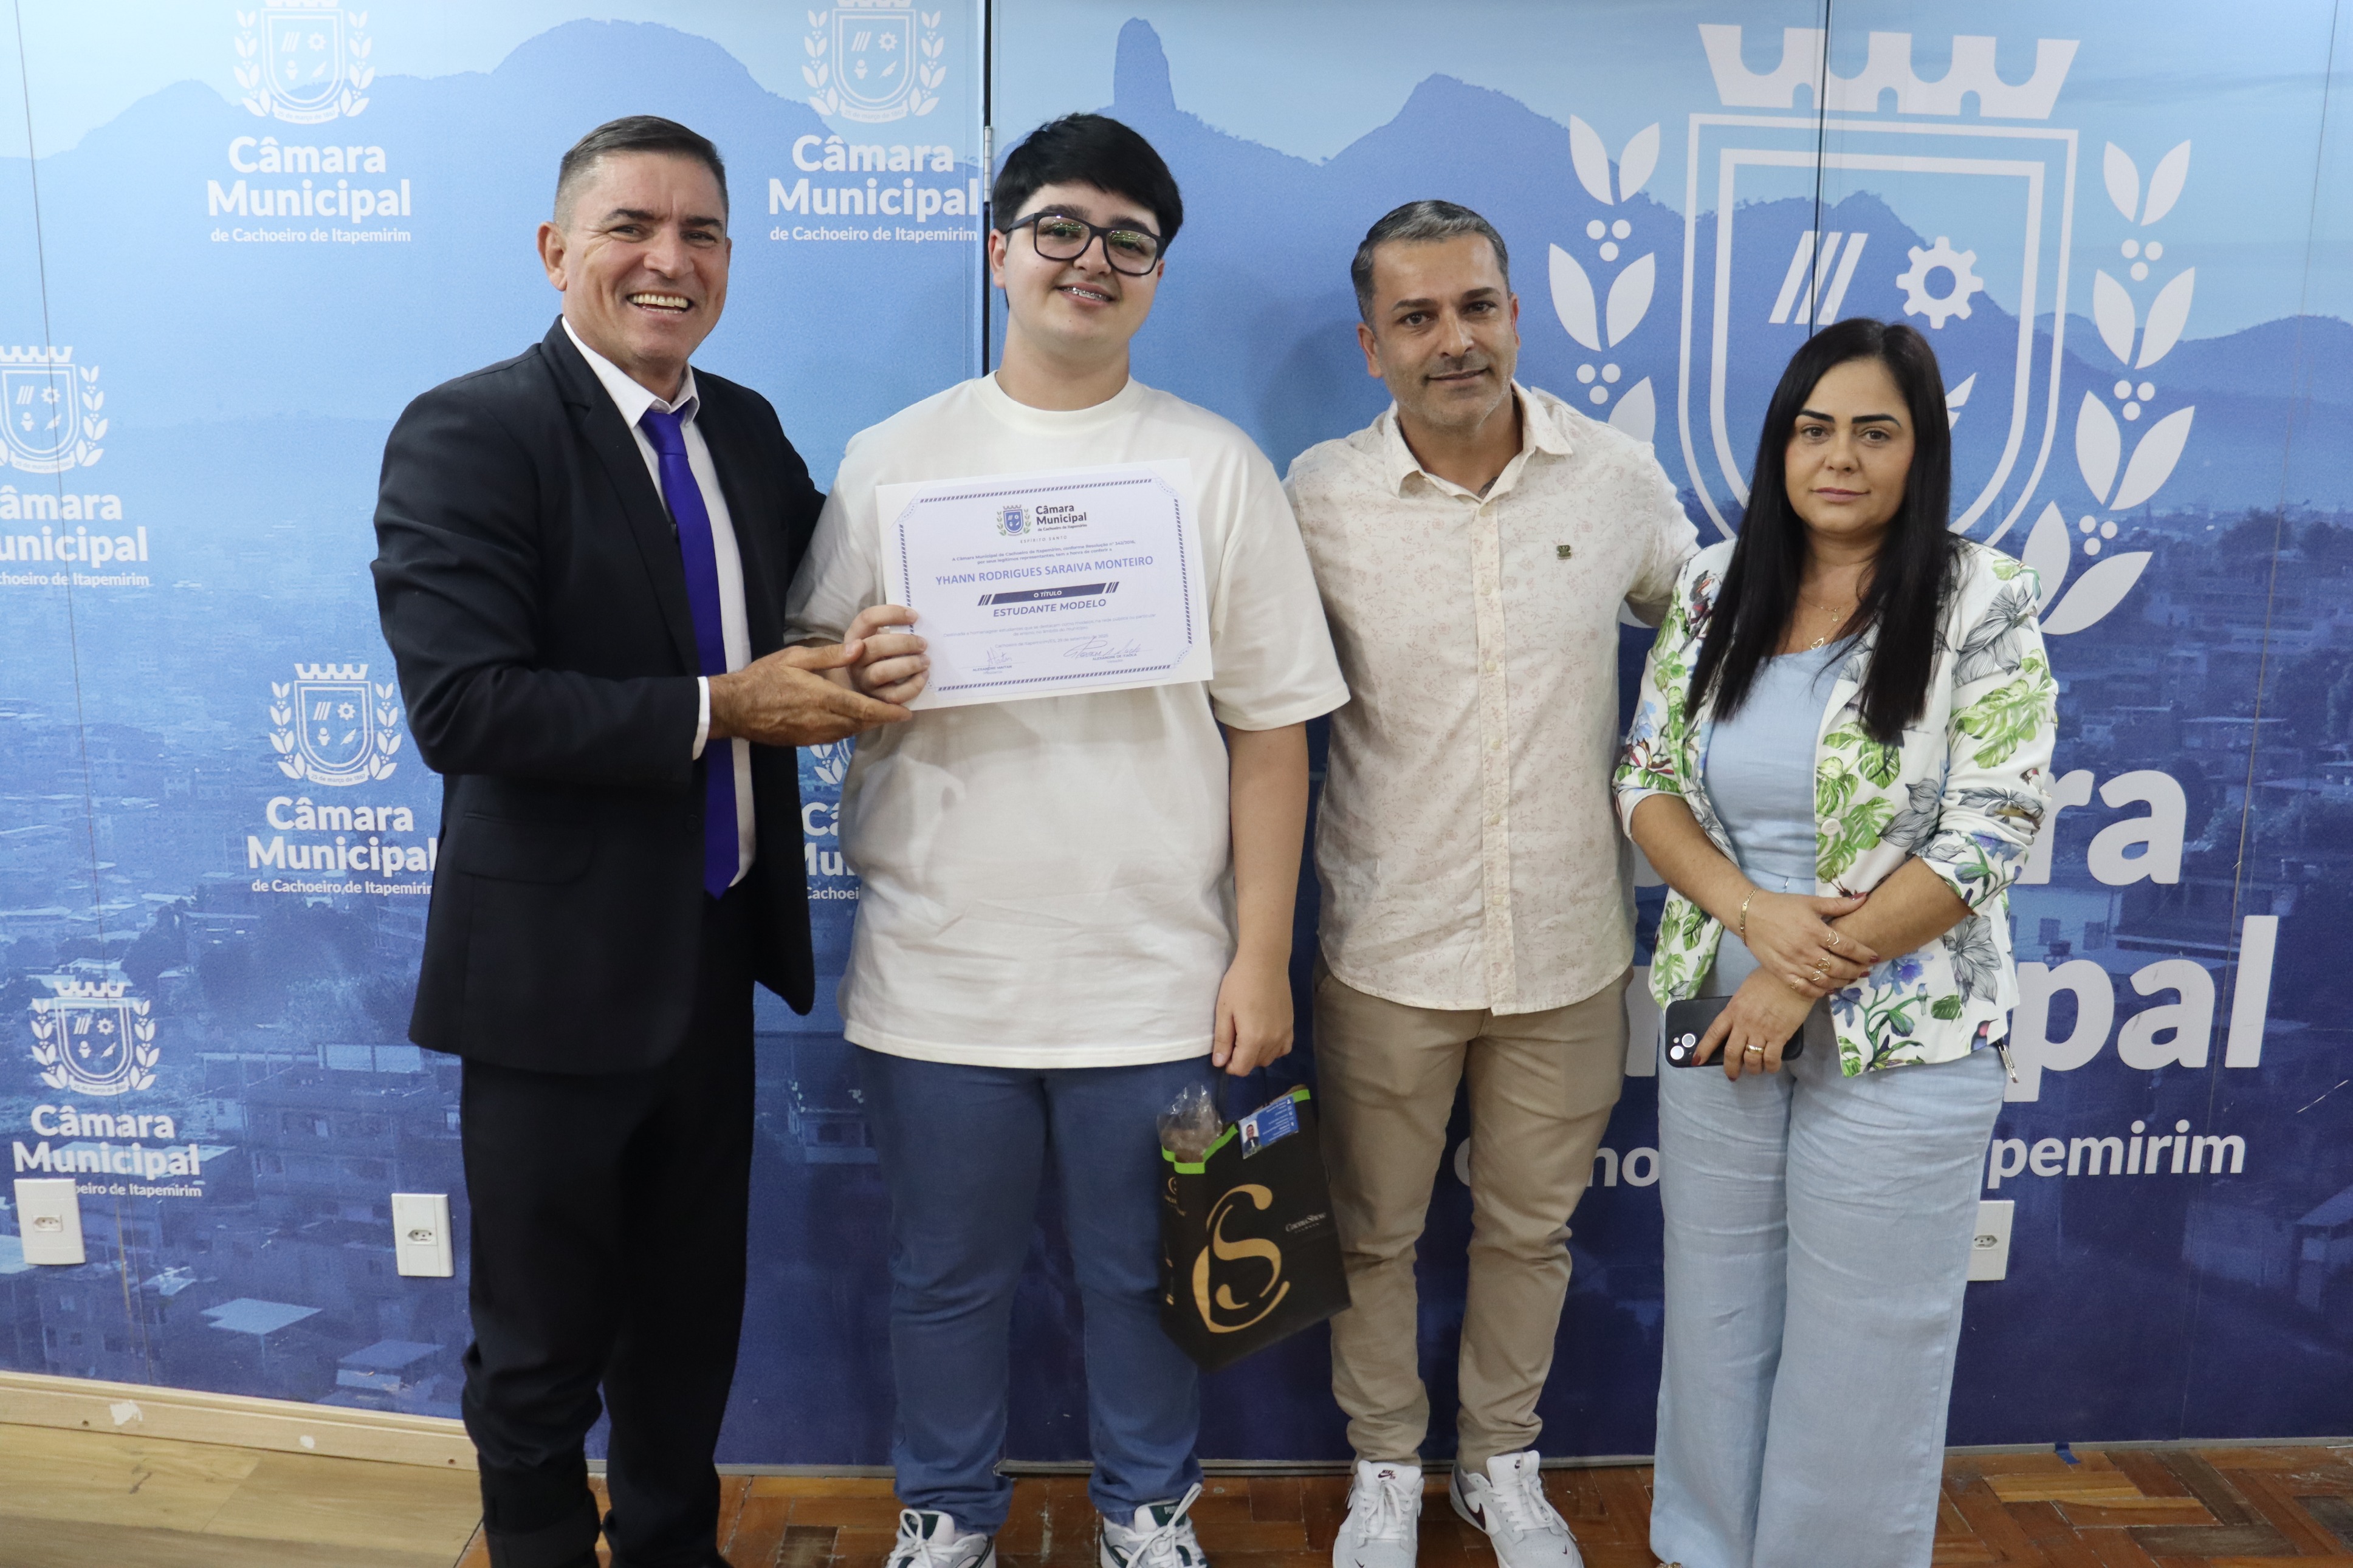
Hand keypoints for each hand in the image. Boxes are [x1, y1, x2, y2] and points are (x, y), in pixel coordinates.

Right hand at [708, 643, 909, 745]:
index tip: (906, 713)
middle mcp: (823, 721)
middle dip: (882, 718)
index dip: (888, 713)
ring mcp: (814, 734)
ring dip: (866, 724)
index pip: (865, 709)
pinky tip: (851, 720)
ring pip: (850, 732)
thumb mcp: (795, 657)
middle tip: (898, 712)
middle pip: (862, 723)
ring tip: (880, 715)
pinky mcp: (805, 741)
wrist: (735, 708)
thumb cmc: (763, 678)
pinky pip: (835, 737)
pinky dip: (849, 729)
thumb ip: (829, 656)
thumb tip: (860, 648)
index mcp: (823, 698)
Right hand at [843, 603, 928, 705]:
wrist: (864, 687)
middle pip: (875, 646)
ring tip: (926, 660)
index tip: (914, 616)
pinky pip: (894, 695)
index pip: (867, 619)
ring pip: (882, 672)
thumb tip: (921, 623)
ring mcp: (863, 681)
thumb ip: (892, 629)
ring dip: (908, 664)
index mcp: (855, 637)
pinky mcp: (876, 700)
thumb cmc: (880, 656)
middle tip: (923, 643)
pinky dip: (913, 685)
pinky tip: (924, 676)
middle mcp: (855, 659)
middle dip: (904, 643)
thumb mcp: (878, 638)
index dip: (892, 614)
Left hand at [1212, 953, 1293, 1076]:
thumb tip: (1219, 1064)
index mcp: (1253, 1039)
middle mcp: (1272, 1041)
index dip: (1229, 1066)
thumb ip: (1223, 1039)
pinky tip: (1264, 1038)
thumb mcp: (1224, 1011)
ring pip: (1269, 1058)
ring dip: (1256, 1055)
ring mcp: (1284, 1033)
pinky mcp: (1290, 1025)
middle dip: (1241, 1060)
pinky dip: (1273, 1049)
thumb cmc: (1239, 984)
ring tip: (1247, 1038)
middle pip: (1255, 1064)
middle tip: (1233, 1041)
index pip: (1241, 1068)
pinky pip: (1283, 1049)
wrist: (1265, 962)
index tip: (1223, 1055)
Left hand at [1695, 968, 1818, 1079]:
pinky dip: (1771, 1067)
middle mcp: (1744, 1023)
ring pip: (1751, 1059)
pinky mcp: (1780, 1036)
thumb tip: (1738, 1019)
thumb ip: (1739, 1007)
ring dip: (1752, 1069)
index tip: (1697, 1060)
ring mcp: (1761, 1031)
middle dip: (1730, 1068)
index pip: (1713, 1033)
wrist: (1792, 976)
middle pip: (1731, 1053)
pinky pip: (1771, 1058)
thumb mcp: (1745, 990)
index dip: (1704, 1049)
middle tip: (1733, 1075)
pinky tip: (1771, 1066)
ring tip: (1755, 1070)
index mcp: (1732, 1010)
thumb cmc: (1768, 978)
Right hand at [1741, 889, 1878, 996]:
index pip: (1847, 946)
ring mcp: (1793, 964)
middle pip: (1839, 967)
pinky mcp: (1782, 973)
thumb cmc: (1782, 906)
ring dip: (1842, 982)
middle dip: (1856, 971)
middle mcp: (1806, 950)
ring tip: (1850, 980)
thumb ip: (1838, 904)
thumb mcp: (1810, 901)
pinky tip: (1828, 989)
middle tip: (1864, 971)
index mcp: (1814, 930)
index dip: (1864, 954)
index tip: (1874, 957)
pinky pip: (1805, 989)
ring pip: (1825, 981)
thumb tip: (1864, 898)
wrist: (1750, 915)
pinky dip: (1819, 992)